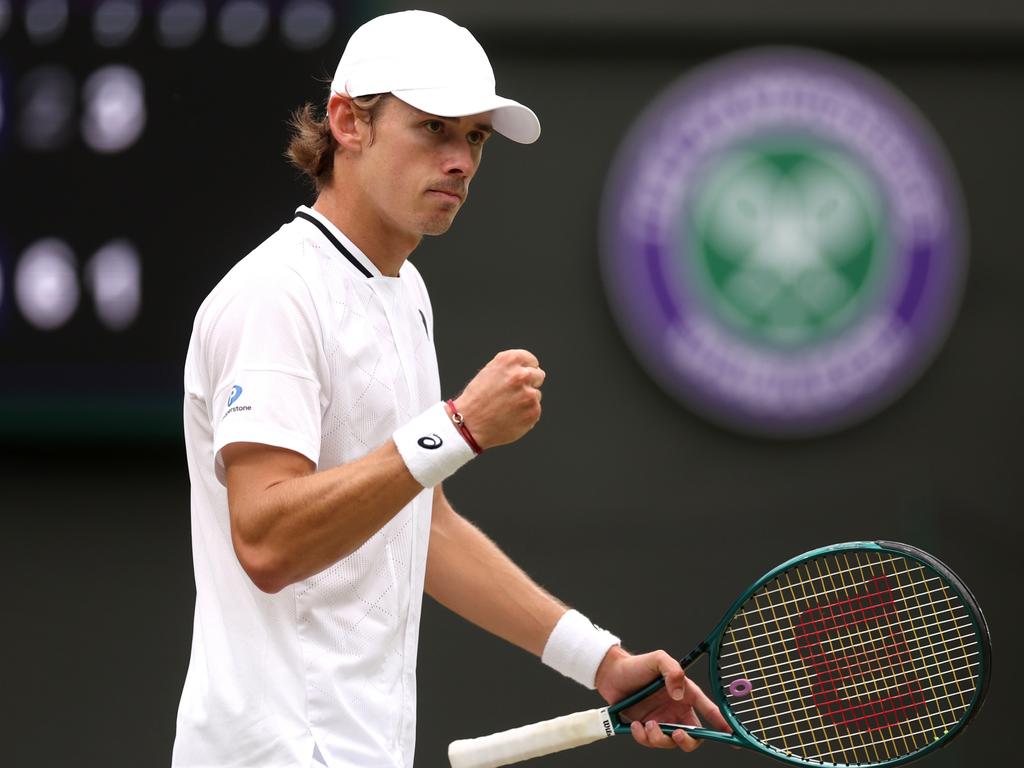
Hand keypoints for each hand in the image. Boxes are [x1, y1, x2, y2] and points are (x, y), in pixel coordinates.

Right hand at [452, 349, 544, 448]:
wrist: (469, 424)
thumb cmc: (476, 399)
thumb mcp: (489, 372)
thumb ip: (510, 368)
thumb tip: (532, 369)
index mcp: (509, 361)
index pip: (531, 361)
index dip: (525, 369)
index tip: (519, 377)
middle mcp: (521, 375)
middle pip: (538, 375)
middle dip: (529, 383)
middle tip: (513, 394)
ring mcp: (529, 394)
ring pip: (536, 395)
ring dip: (526, 400)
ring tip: (506, 407)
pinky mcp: (533, 412)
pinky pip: (535, 410)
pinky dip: (525, 414)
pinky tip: (510, 417)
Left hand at [595, 646, 730, 752]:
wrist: (610, 674)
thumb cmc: (636, 665)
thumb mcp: (658, 659)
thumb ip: (673, 670)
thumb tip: (678, 694)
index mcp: (685, 694)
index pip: (709, 711)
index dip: (721, 724)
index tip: (732, 736)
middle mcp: (676, 710)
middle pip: (693, 736)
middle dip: (688, 741)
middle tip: (677, 734)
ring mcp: (661, 720)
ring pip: (671, 743)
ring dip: (660, 738)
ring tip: (648, 724)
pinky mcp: (646, 728)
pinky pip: (651, 742)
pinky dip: (644, 738)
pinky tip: (636, 726)